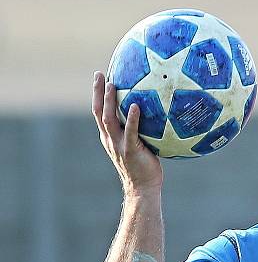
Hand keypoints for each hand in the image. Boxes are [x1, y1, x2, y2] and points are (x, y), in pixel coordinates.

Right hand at [91, 71, 162, 194]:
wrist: (142, 188)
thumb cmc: (145, 167)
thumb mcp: (139, 146)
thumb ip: (141, 130)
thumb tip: (156, 113)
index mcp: (110, 137)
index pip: (99, 112)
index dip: (98, 95)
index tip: (100, 78)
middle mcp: (110, 139)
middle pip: (98, 112)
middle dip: (97, 92)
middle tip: (100, 74)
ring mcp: (118, 144)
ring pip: (109, 119)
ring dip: (110, 101)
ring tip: (113, 84)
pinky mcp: (131, 150)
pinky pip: (131, 131)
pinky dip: (132, 118)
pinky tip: (136, 106)